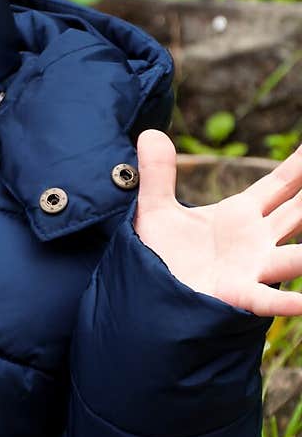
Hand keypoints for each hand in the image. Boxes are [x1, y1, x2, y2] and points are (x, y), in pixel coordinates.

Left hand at [133, 129, 301, 315]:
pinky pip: (266, 300)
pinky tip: (301, 303)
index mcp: (242, 214)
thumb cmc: (160, 255)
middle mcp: (256, 239)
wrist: (148, 294)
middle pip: (299, 213)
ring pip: (294, 257)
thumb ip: (157, 174)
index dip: (301, 165)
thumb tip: (148, 133)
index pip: (282, 184)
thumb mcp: (155, 211)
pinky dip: (286, 303)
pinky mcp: (237, 295)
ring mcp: (252, 267)